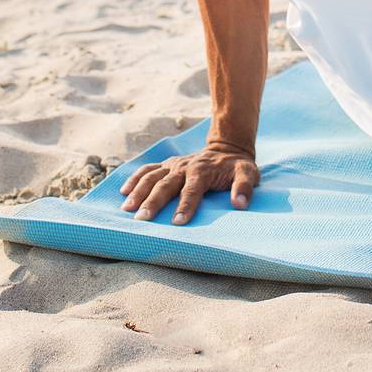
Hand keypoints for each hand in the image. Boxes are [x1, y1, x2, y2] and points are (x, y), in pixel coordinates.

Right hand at [118, 143, 258, 225]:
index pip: (192, 190)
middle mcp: (184, 167)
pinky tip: (123, 192)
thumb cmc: (237, 166)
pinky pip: (147, 169)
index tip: (177, 223)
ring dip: (138, 191)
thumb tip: (239, 204)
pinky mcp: (166, 165)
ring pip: (152, 177)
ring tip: (127, 209)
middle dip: (153, 202)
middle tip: (142, 219)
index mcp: (202, 171)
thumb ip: (245, 187)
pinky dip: (134, 179)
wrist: (226, 148)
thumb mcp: (248, 173)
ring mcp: (173, 165)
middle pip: (165, 184)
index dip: (185, 206)